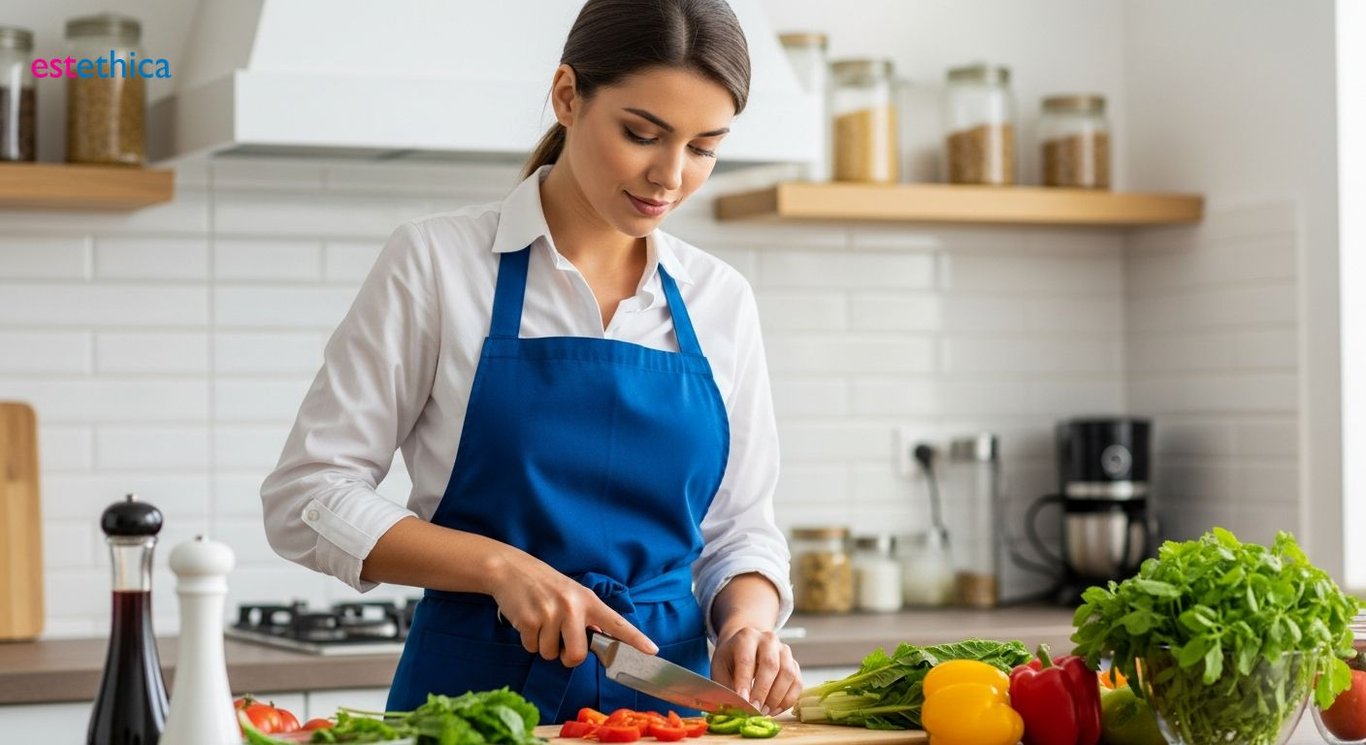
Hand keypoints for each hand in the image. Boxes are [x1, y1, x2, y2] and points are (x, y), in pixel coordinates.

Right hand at [488, 550, 656, 666]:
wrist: (510, 569)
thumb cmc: (544, 584)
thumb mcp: (571, 593)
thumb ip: (586, 615)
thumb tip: (600, 638)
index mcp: (587, 600)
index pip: (616, 622)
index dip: (635, 639)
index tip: (652, 651)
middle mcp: (572, 607)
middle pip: (577, 656)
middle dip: (567, 657)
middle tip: (560, 642)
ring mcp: (550, 614)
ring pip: (550, 654)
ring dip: (543, 645)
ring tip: (540, 621)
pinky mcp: (529, 620)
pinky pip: (531, 648)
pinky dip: (528, 640)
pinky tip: (527, 620)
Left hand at [711, 626, 801, 715]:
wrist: (745, 646)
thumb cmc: (731, 658)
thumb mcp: (720, 667)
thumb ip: (726, 686)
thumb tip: (735, 708)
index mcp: (746, 637)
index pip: (747, 659)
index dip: (745, 681)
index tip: (743, 700)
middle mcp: (768, 640)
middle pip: (771, 665)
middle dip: (763, 691)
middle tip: (755, 710)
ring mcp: (784, 651)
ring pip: (788, 674)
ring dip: (777, 697)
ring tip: (764, 712)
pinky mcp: (794, 664)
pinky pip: (797, 683)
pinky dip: (787, 700)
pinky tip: (774, 710)